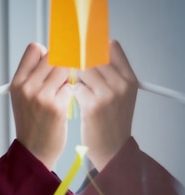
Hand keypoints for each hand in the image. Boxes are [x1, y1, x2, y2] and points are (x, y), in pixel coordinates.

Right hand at [10, 43, 72, 169]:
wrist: (34, 151)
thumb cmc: (32, 123)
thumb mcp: (22, 97)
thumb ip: (33, 76)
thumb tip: (52, 53)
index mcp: (17, 82)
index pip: (34, 48)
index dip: (48, 52)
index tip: (56, 59)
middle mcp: (27, 86)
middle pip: (53, 56)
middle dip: (63, 63)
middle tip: (63, 77)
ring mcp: (41, 96)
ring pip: (65, 69)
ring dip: (69, 77)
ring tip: (64, 90)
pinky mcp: (57, 106)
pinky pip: (72, 87)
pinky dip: (72, 93)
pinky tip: (67, 103)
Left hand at [74, 40, 137, 170]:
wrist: (112, 149)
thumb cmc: (110, 121)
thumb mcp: (120, 94)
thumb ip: (109, 73)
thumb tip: (87, 51)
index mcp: (129, 78)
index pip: (111, 47)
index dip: (91, 44)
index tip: (77, 44)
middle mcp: (121, 83)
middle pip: (92, 56)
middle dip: (76, 59)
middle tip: (65, 63)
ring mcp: (108, 94)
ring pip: (81, 69)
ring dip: (71, 75)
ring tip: (70, 85)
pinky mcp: (94, 105)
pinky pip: (74, 87)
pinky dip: (69, 90)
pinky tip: (70, 99)